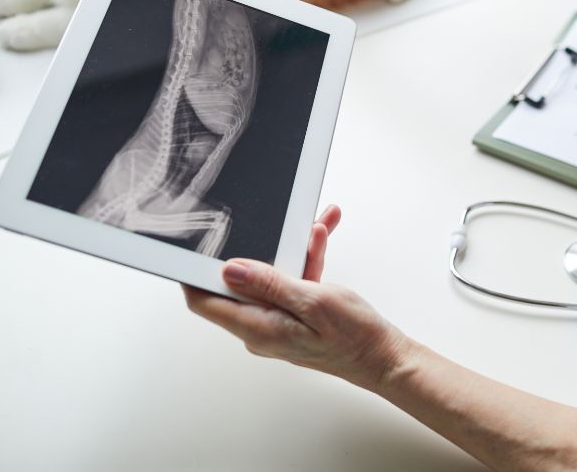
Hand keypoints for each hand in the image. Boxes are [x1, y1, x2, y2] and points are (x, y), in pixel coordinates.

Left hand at [182, 205, 407, 390]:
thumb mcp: (313, 300)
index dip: (192, 275)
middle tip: (267, 219)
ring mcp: (278, 319)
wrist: (385, 356)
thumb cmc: (354, 337)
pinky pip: (291, 280)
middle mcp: (261, 326)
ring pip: (272, 274)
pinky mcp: (294, 313)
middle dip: (255, 245)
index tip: (190, 246)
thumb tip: (230, 270)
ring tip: (315, 226)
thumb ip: (270, 283)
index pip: (204, 302)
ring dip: (292, 248)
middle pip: (240, 281)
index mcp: (259, 327)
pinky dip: (305, 258)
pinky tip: (321, 238)